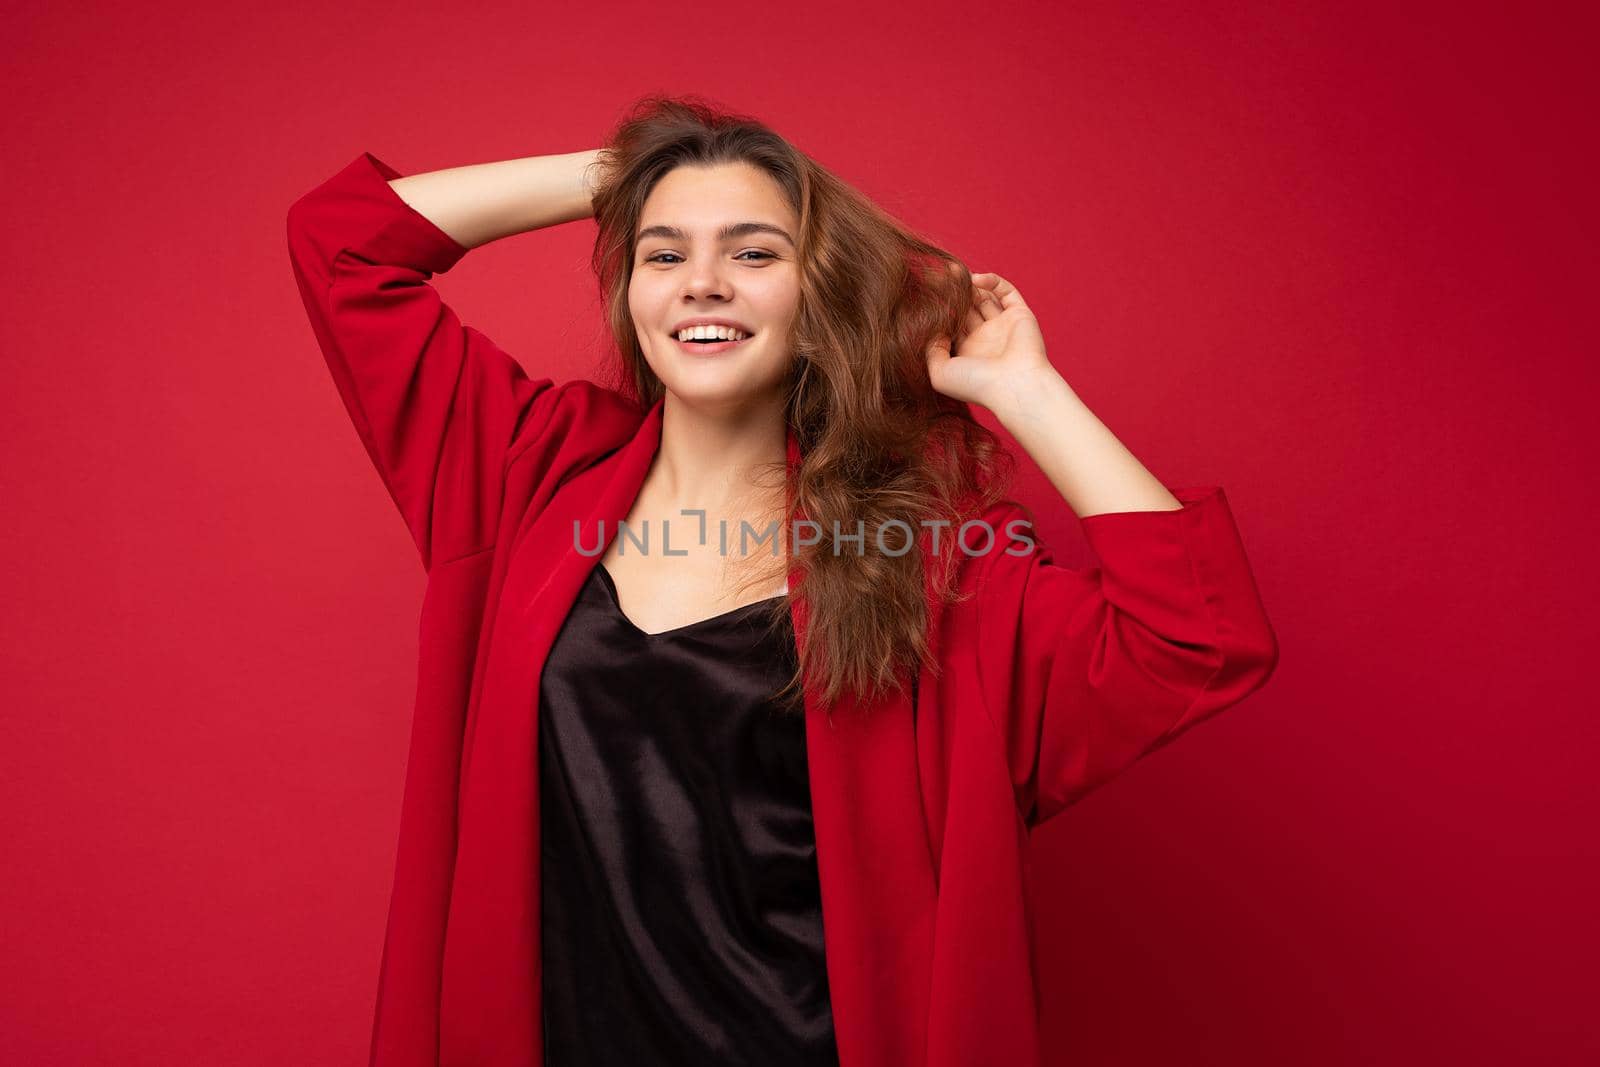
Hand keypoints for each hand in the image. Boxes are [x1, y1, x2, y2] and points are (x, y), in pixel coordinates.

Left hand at [926, 269, 1055, 410]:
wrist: (1014, 385)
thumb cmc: (976, 384)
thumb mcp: (940, 373)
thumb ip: (930, 350)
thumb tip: (931, 329)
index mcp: (967, 353)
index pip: (950, 324)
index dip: (939, 310)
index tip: (925, 296)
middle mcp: (985, 339)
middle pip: (965, 308)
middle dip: (952, 293)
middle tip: (936, 277)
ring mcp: (1003, 326)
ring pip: (984, 297)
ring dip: (969, 284)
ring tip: (953, 274)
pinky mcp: (1020, 315)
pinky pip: (1007, 292)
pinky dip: (992, 282)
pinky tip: (975, 280)